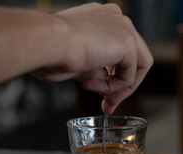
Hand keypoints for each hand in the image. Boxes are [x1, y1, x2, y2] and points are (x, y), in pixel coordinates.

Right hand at [33, 3, 152, 113]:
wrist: (45, 42)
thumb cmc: (49, 52)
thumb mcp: (76, 63)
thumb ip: (94, 69)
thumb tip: (104, 80)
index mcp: (100, 19)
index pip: (117, 51)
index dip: (112, 76)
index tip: (102, 96)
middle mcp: (115, 18)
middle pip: (133, 58)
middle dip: (121, 86)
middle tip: (107, 105)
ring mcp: (123, 27)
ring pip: (137, 66)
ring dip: (119, 89)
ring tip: (101, 100)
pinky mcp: (128, 41)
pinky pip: (130, 74)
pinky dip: (114, 88)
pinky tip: (93, 85)